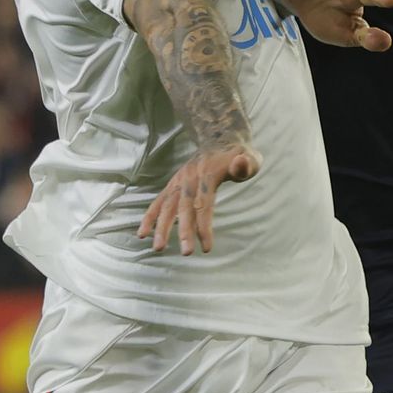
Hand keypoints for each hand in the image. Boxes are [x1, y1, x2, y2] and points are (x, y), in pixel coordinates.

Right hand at [138, 144, 261, 255]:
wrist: (219, 139)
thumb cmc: (239, 155)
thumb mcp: (250, 158)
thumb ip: (246, 164)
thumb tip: (240, 163)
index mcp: (207, 176)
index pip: (204, 204)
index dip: (205, 226)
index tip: (207, 247)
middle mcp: (189, 179)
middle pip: (184, 208)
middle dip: (184, 231)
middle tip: (186, 253)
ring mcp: (179, 182)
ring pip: (167, 206)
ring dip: (161, 227)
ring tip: (157, 248)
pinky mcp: (173, 185)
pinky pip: (159, 202)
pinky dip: (149, 217)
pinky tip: (142, 234)